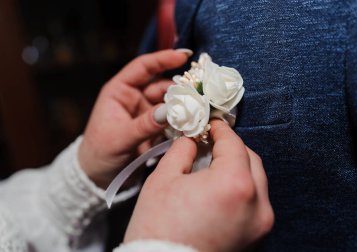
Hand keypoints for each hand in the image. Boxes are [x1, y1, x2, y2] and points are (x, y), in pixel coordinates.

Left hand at [78, 49, 190, 187]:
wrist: (98, 177)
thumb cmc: (99, 153)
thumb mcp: (120, 138)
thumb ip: (144, 125)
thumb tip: (169, 111)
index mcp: (120, 92)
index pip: (142, 68)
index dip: (162, 59)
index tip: (184, 55)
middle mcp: (135, 98)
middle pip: (162, 86)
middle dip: (180, 88)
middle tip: (199, 92)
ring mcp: (147, 114)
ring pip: (170, 104)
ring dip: (184, 107)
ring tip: (199, 110)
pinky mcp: (155, 129)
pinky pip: (172, 121)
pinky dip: (183, 122)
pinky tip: (194, 124)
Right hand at [124, 120, 273, 251]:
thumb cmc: (158, 230)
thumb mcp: (163, 180)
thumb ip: (182, 151)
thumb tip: (192, 140)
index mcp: (234, 184)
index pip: (234, 144)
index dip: (221, 130)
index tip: (211, 124)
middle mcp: (257, 204)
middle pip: (251, 160)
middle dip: (232, 148)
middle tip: (211, 144)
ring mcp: (260, 224)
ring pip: (257, 181)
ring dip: (238, 168)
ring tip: (214, 166)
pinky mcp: (256, 238)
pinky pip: (255, 202)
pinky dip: (241, 189)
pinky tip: (220, 188)